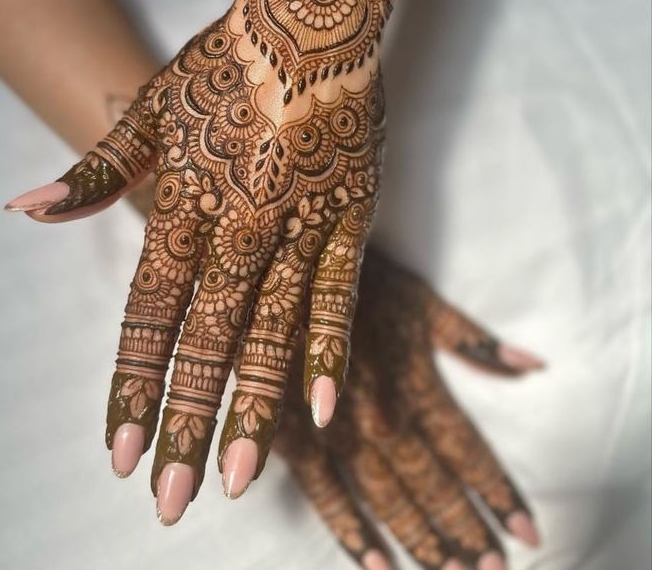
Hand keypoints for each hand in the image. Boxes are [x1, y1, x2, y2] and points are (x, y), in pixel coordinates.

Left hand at [6, 0, 386, 521]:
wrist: (309, 14)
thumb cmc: (225, 63)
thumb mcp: (152, 109)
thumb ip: (97, 171)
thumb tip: (27, 211)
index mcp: (186, 199)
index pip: (148, 311)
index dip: (129, 383)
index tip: (113, 452)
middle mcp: (240, 221)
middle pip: (206, 336)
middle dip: (184, 421)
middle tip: (168, 500)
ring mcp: (300, 221)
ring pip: (271, 328)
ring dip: (253, 406)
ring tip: (241, 478)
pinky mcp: (351, 214)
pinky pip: (340, 291)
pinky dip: (330, 348)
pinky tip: (322, 410)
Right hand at [275, 249, 543, 569]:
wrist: (279, 272)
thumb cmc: (353, 282)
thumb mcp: (418, 299)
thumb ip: (472, 340)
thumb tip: (533, 365)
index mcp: (416, 384)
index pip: (468, 453)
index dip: (499, 493)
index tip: (527, 531)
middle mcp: (383, 418)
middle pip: (434, 487)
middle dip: (468, 531)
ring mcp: (338, 433)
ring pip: (388, 501)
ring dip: (423, 540)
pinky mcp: (294, 438)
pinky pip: (326, 497)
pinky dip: (352, 535)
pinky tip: (379, 564)